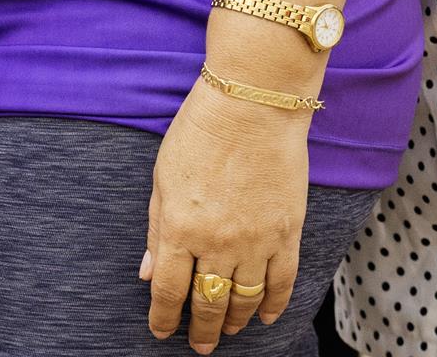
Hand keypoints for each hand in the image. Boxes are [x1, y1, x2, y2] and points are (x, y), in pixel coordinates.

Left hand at [141, 80, 308, 349]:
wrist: (252, 105)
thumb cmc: (199, 134)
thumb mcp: (162, 180)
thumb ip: (158, 231)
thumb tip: (149, 274)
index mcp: (179, 228)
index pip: (170, 291)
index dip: (164, 318)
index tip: (161, 331)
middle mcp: (218, 242)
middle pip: (208, 303)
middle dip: (201, 330)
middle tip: (199, 346)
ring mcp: (256, 241)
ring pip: (245, 299)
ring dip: (235, 321)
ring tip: (227, 332)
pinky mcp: (287, 233)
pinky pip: (282, 282)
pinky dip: (274, 304)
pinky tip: (266, 317)